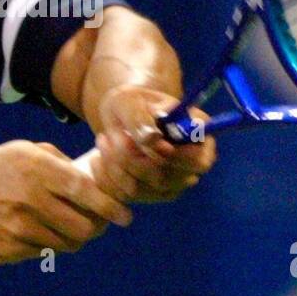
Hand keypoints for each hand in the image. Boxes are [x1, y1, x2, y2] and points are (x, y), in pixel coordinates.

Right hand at [0, 140, 133, 264]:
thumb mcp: (21, 150)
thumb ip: (58, 161)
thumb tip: (93, 178)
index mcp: (36, 167)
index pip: (84, 190)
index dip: (110, 206)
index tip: (125, 217)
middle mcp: (29, 198)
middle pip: (83, 227)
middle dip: (95, 227)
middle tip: (95, 223)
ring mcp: (18, 227)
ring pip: (67, 243)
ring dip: (72, 237)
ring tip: (61, 224)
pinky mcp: (9, 249)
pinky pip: (44, 252)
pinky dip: (47, 244)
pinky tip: (32, 230)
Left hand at [91, 85, 216, 202]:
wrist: (122, 117)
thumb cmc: (130, 104)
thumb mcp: (129, 100)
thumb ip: (140, 117)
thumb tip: (152, 139)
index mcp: (198, 136)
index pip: (197, 159)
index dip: (173, 157)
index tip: (146, 142)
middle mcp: (191, 165)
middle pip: (165, 178)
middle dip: (130, 159)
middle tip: (106, 136)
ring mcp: (173, 183)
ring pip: (140, 188)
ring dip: (113, 165)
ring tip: (102, 140)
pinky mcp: (151, 195)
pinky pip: (124, 195)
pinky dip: (106, 177)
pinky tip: (98, 157)